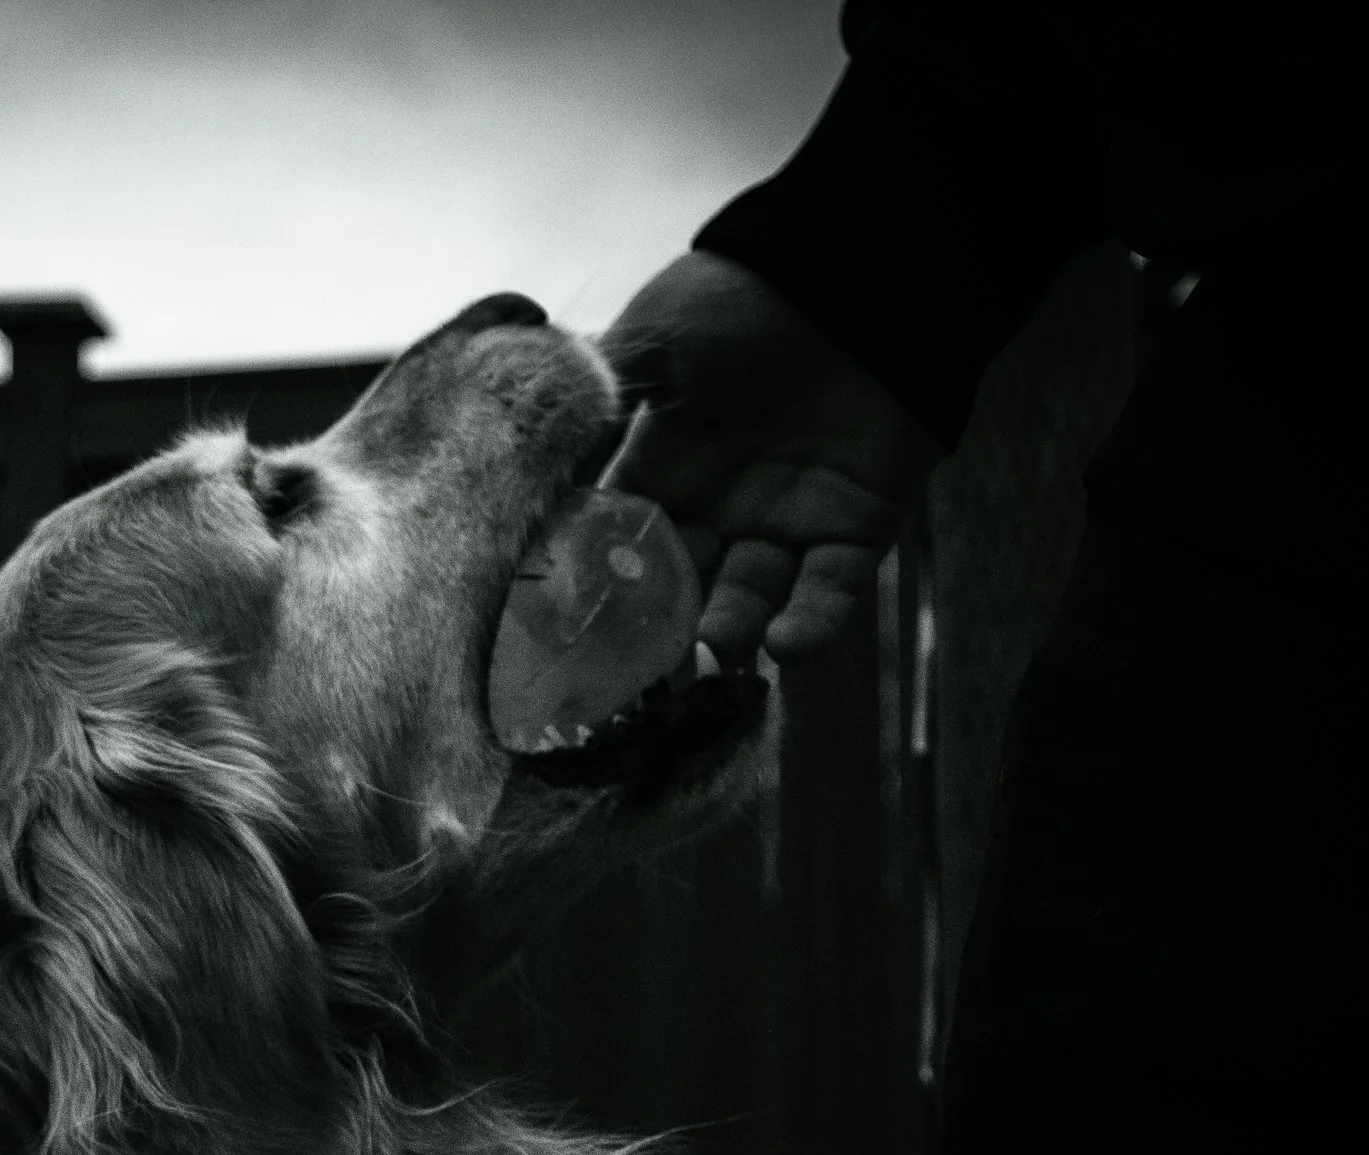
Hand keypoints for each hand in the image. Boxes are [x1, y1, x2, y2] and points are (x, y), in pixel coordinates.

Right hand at [599, 252, 938, 662]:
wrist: (853, 271)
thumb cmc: (741, 299)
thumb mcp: (650, 343)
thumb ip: (593, 399)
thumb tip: (510, 439)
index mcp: (664, 468)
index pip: (621, 545)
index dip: (599, 586)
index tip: (569, 629)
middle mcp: (720, 506)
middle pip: (683, 588)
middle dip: (663, 628)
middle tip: (643, 668)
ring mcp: (788, 520)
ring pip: (753, 598)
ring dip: (734, 630)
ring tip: (718, 648)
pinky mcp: (858, 526)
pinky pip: (835, 590)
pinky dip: (814, 622)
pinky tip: (788, 644)